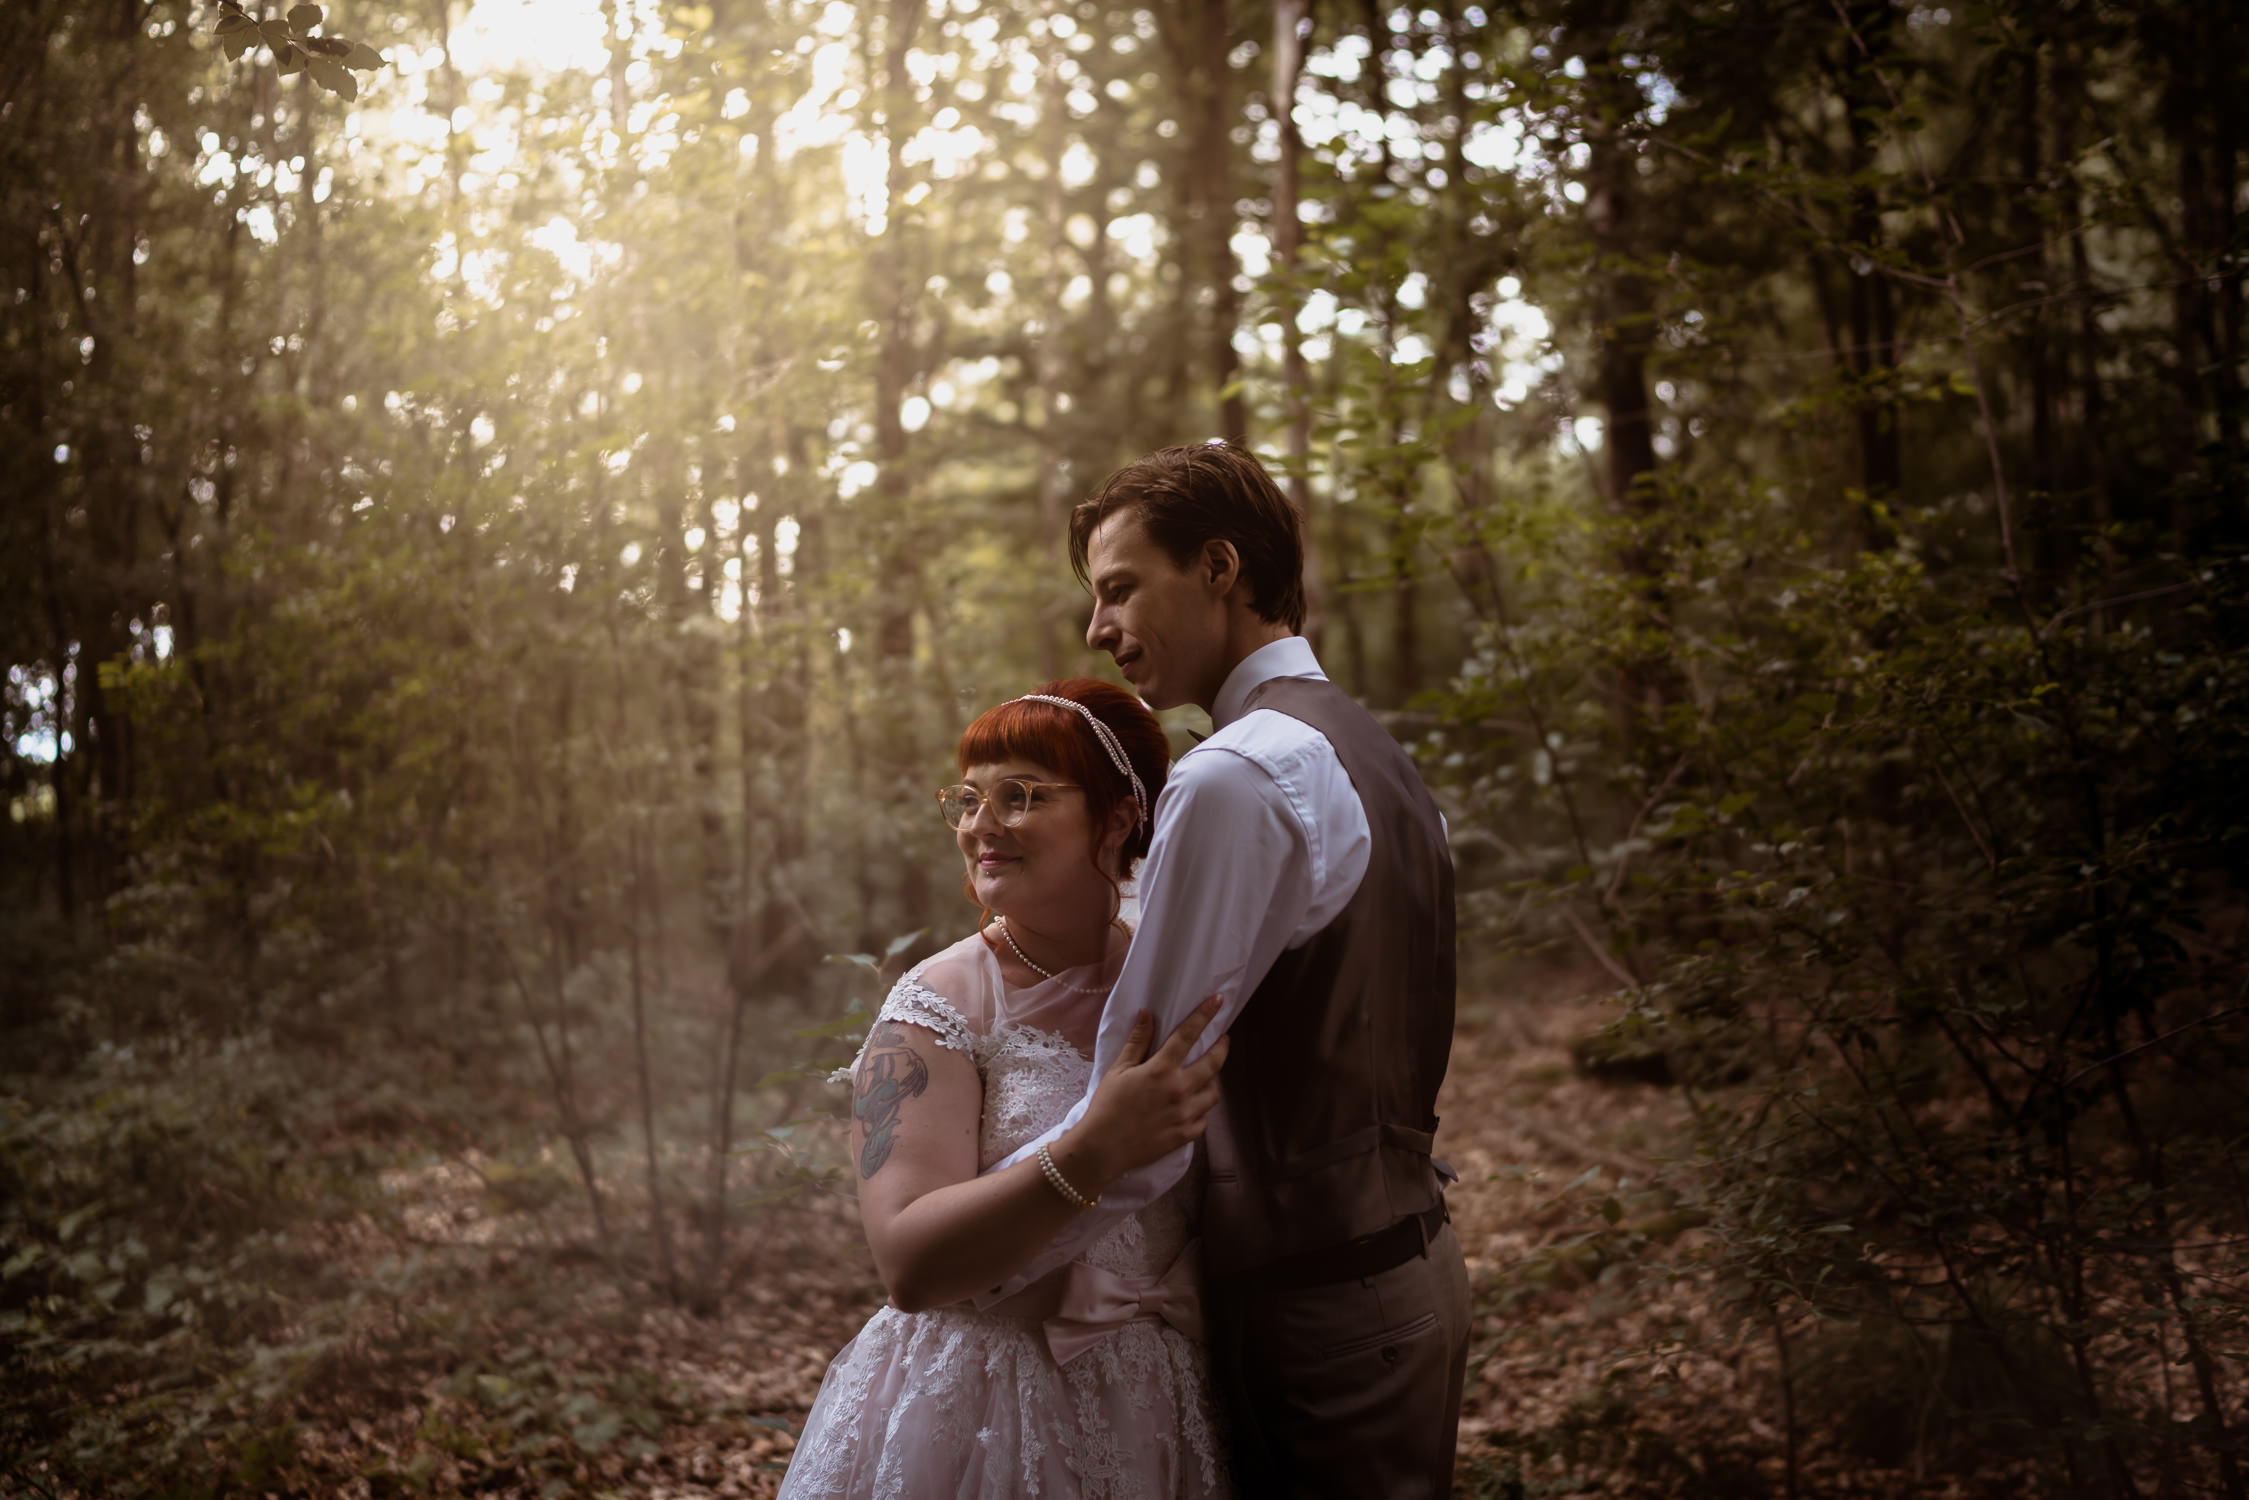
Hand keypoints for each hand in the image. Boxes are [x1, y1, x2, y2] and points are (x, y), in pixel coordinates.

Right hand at [1073, 997, 1228, 1187]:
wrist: (1102, 1148)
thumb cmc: (1107, 1106)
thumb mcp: (1119, 1070)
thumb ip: (1137, 1042)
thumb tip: (1147, 1014)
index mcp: (1161, 1070)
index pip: (1189, 1035)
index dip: (1204, 1015)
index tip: (1218, 1002)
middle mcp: (1179, 1090)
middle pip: (1213, 1064)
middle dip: (1222, 1048)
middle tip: (1223, 1041)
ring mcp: (1185, 1115)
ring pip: (1213, 1093)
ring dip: (1212, 1082)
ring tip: (1205, 1077)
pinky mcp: (1185, 1135)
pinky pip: (1204, 1119)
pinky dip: (1201, 1111)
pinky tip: (1192, 1107)